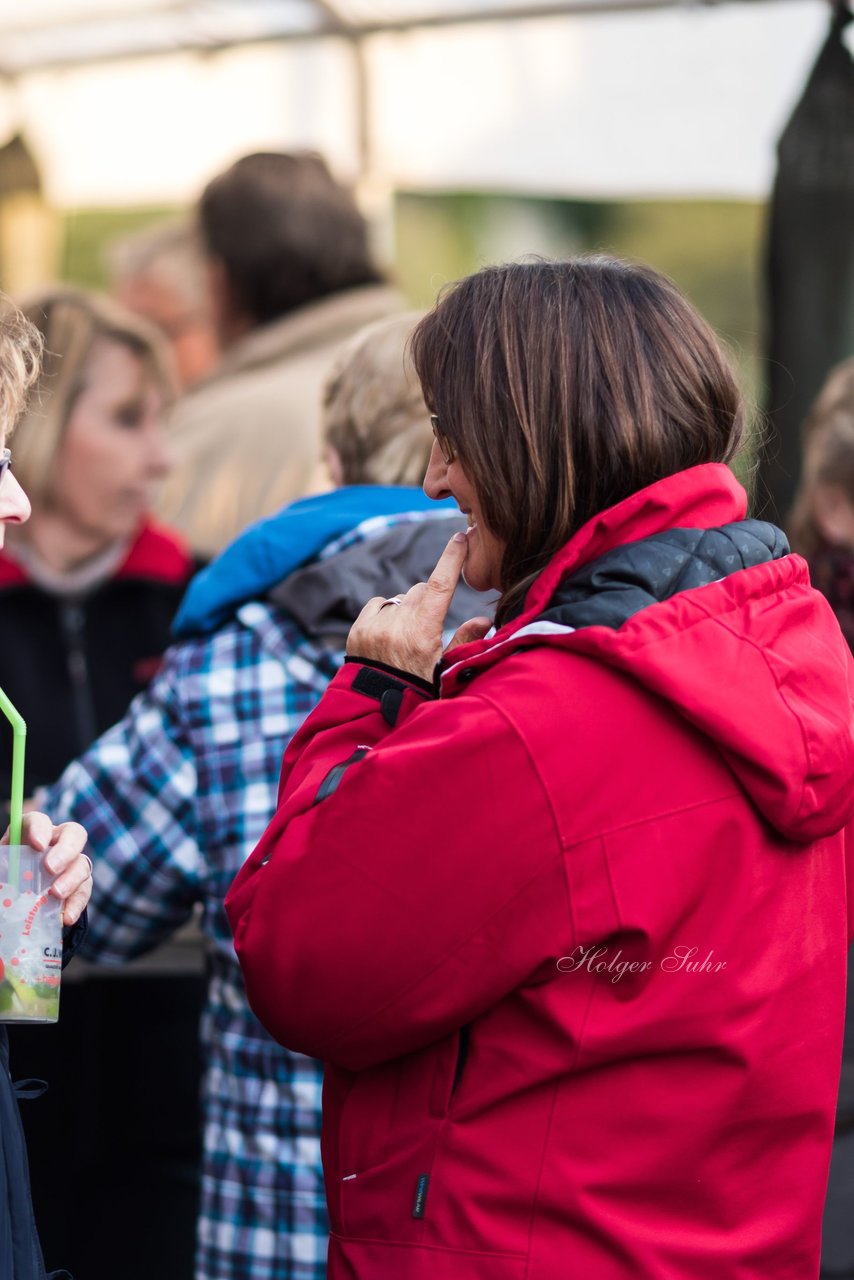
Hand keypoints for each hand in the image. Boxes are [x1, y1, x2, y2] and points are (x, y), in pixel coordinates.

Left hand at [1, 812, 91, 925]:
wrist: (15, 904)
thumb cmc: (4, 881)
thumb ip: (0, 871)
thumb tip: (1, 874)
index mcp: (31, 835)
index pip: (39, 821)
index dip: (40, 829)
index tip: (36, 845)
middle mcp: (56, 844)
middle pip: (73, 834)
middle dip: (65, 850)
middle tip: (51, 868)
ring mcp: (71, 864)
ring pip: (82, 863)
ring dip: (71, 879)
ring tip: (56, 895)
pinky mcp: (78, 886)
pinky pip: (84, 891)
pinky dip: (76, 904)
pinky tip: (66, 917)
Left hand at [346, 531, 492, 681]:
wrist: (376, 709)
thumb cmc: (418, 690)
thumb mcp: (445, 669)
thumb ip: (464, 641)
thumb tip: (485, 620)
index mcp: (423, 633)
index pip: (440, 585)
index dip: (451, 558)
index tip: (460, 537)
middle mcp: (398, 625)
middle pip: (419, 591)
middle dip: (427, 600)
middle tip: (428, 627)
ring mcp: (375, 626)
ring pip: (399, 600)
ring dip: (406, 610)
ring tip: (405, 640)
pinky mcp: (358, 630)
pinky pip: (377, 605)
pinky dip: (385, 613)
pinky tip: (388, 634)